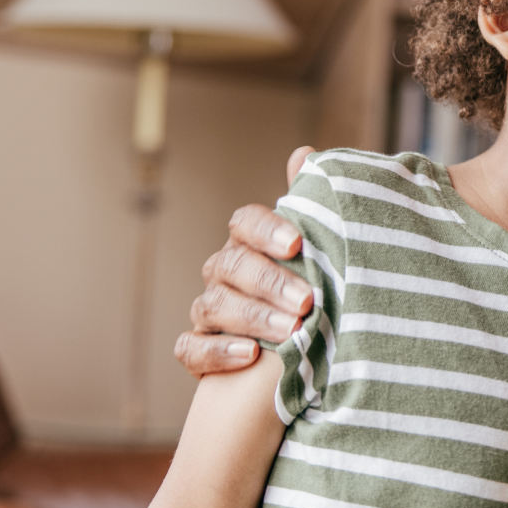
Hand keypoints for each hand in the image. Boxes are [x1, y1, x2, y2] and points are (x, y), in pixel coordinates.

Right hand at [173, 146, 316, 375]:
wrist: (300, 347)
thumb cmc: (309, 288)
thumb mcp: (317, 249)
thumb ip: (310, 207)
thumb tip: (304, 152)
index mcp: (249, 242)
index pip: (245, 222)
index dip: (266, 230)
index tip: (296, 244)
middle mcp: (224, 272)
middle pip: (232, 266)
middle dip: (269, 283)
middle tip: (306, 301)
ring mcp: (208, 311)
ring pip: (213, 306)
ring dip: (252, 318)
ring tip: (288, 331)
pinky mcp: (198, 349)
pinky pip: (191, 348)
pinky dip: (216, 352)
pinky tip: (249, 355)